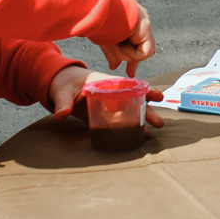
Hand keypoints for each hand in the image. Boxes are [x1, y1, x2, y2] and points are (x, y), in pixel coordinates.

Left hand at [47, 64, 165, 127]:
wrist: (60, 84)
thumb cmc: (64, 83)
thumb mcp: (62, 91)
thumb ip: (63, 103)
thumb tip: (61, 115)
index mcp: (105, 83)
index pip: (129, 86)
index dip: (144, 90)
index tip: (157, 96)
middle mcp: (111, 93)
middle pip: (134, 101)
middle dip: (147, 111)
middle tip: (160, 123)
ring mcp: (108, 104)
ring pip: (129, 112)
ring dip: (141, 121)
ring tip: (152, 132)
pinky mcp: (103, 114)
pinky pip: (119, 120)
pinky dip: (129, 127)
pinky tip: (138, 135)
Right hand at [95, 6, 155, 72]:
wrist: (98, 9)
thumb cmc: (99, 23)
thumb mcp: (106, 42)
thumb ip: (113, 54)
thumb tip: (114, 66)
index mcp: (128, 22)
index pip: (134, 43)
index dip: (132, 58)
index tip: (130, 72)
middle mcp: (138, 21)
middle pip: (141, 47)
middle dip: (134, 61)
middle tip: (130, 72)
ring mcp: (143, 23)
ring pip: (142, 51)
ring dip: (127, 54)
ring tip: (115, 45)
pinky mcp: (146, 27)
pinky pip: (144, 52)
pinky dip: (131, 54)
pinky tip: (122, 45)